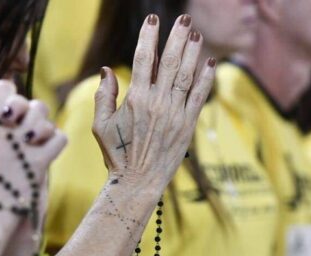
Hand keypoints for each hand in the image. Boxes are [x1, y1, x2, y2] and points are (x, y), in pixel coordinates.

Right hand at [92, 13, 215, 192]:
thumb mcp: (100, 125)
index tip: (153, 20)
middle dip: (176, 37)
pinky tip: (210, 61)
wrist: (137, 182)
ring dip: (192, 52)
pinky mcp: (188, 125)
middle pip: (169, 61)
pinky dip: (206, 77)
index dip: (148, 37)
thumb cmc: (116, 154)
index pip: (142, 59)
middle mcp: (157, 103)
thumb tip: (106, 70)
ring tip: (195, 33)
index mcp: (135, 99)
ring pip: (186, 75)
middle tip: (183, 18)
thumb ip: (103, 96)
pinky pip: (199, 96)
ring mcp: (174, 113)